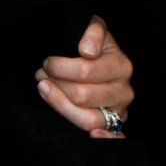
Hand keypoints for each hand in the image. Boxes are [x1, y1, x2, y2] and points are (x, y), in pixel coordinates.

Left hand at [36, 15, 132, 136]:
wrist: (102, 64)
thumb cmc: (94, 47)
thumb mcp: (95, 30)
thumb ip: (92, 31)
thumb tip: (86, 51)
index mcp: (121, 66)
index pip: (86, 71)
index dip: (60, 67)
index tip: (47, 63)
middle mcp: (124, 91)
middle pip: (82, 95)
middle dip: (57, 85)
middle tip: (42, 76)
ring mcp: (119, 112)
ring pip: (86, 118)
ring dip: (59, 105)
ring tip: (45, 90)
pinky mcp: (111, 127)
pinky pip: (100, 135)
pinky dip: (87, 131)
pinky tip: (70, 118)